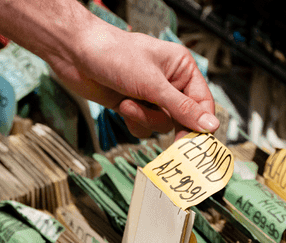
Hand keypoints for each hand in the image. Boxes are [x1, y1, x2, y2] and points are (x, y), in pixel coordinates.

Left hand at [47, 22, 218, 138]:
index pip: (202, 102)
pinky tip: (122, 106)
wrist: (76, 55)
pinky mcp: (133, 106)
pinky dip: (133, 121)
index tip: (196, 143)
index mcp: (181, 68)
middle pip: (183, 118)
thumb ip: (181, 107)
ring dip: (144, 118)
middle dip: (167, 122)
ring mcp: (150, 96)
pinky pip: (143, 127)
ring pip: (161, 125)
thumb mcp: (152, 83)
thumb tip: (209, 125)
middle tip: (172, 143)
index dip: (200, 123)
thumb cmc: (113, 55)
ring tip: (129, 102)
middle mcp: (168, 83)